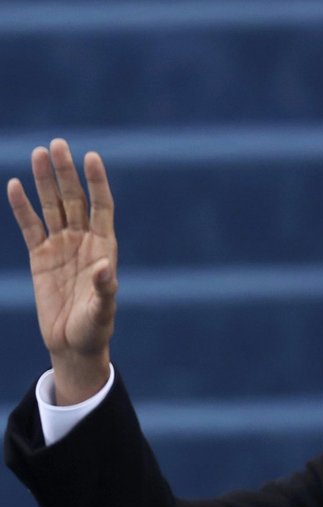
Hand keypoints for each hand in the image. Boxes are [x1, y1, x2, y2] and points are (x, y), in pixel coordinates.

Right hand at [7, 139, 116, 404]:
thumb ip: (105, 288)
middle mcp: (83, 241)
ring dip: (45, 181)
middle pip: (74, 199)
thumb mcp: (103, 310)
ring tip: (39, 153)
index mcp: (104, 247)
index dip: (97, 182)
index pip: (101, 206)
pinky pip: (30, 226)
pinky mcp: (40, 257)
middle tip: (58, 144)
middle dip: (66, 173)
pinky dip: (22, 207)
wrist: (73, 344)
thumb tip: (106, 268)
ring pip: (52, 206)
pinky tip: (14, 185)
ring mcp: (60, 247)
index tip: (91, 157)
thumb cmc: (95, 327)